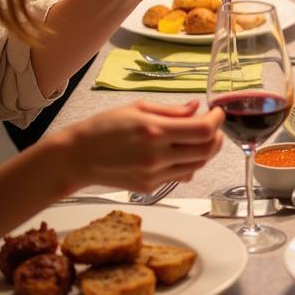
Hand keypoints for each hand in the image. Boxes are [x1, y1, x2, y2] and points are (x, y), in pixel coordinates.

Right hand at [61, 100, 224, 191]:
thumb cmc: (103, 127)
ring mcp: (155, 175)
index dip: (217, 120)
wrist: (76, 157)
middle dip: (217, 135)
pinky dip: (190, 163)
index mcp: (155, 131)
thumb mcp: (136, 108)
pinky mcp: (151, 187)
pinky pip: (182, 175)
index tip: (217, 111)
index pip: (203, 130)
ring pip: (198, 165)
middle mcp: (158, 156)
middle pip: (207, 150)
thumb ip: (171, 111)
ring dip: (206, 150)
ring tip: (199, 137)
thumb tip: (196, 108)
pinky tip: (182, 152)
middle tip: (212, 124)